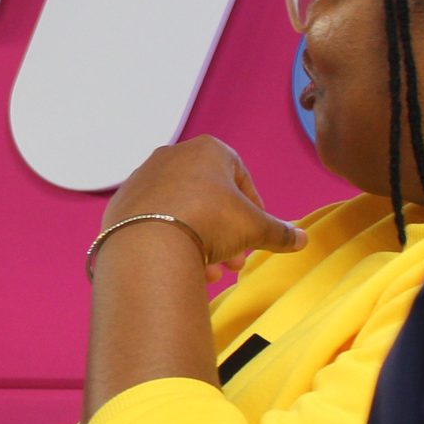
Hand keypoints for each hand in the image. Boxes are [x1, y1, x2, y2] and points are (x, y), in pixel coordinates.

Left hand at [101, 137, 307, 279]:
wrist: (148, 240)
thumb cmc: (208, 221)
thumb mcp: (254, 227)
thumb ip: (279, 231)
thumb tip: (302, 239)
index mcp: (208, 149)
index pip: (240, 178)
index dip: (253, 209)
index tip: (256, 234)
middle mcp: (172, 156)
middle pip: (209, 198)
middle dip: (226, 233)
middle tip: (236, 262)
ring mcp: (143, 178)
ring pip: (182, 213)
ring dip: (201, 242)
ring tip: (212, 273)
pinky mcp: (121, 204)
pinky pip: (154, 223)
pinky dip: (170, 242)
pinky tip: (182, 268)